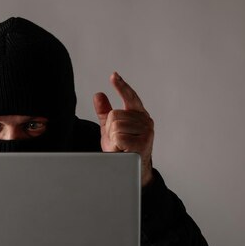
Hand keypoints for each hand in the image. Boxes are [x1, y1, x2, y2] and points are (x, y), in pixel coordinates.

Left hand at [93, 72, 154, 186]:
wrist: (130, 169)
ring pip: (116, 125)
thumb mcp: (110, 129)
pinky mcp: (143, 142)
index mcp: (139, 115)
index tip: (113, 75)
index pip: (130, 97)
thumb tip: (98, 94)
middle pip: (115, 115)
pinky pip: (119, 137)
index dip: (121, 86)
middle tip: (117, 140)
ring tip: (121, 146)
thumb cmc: (122, 148)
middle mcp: (145, 121)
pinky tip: (124, 150)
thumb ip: (105, 112)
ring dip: (114, 138)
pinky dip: (117, 145)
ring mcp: (146, 131)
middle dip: (110, 129)